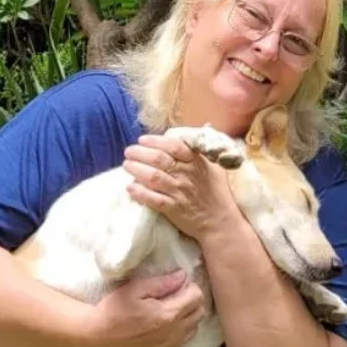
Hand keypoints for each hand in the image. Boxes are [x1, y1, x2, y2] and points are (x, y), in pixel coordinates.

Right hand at [87, 269, 206, 346]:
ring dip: (189, 317)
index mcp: (168, 314)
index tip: (178, 283)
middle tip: (177, 293)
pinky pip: (183, 342)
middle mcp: (174, 333)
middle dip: (192, 300)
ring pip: (194, 329)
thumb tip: (182, 276)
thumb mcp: (135, 288)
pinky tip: (166, 325)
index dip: (190, 286)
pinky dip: (181, 331)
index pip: (197, 297)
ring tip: (172, 308)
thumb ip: (161, 283)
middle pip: (199, 313)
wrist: (97, 335)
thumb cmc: (114, 308)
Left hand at [122, 133, 238, 239]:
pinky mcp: (173, 209)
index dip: (155, 141)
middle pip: (158, 159)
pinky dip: (140, 193)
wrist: (220, 222)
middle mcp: (186, 175)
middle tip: (128, 151)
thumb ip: (204, 148)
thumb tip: (207, 124)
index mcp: (195, 162)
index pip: (174, 146)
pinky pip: (154, 199)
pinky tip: (130, 187)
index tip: (142, 139)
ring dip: (136, 170)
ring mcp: (179, 192)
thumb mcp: (214, 166)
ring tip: (126, 165)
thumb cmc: (216, 192)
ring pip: (153, 177)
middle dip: (139, 153)